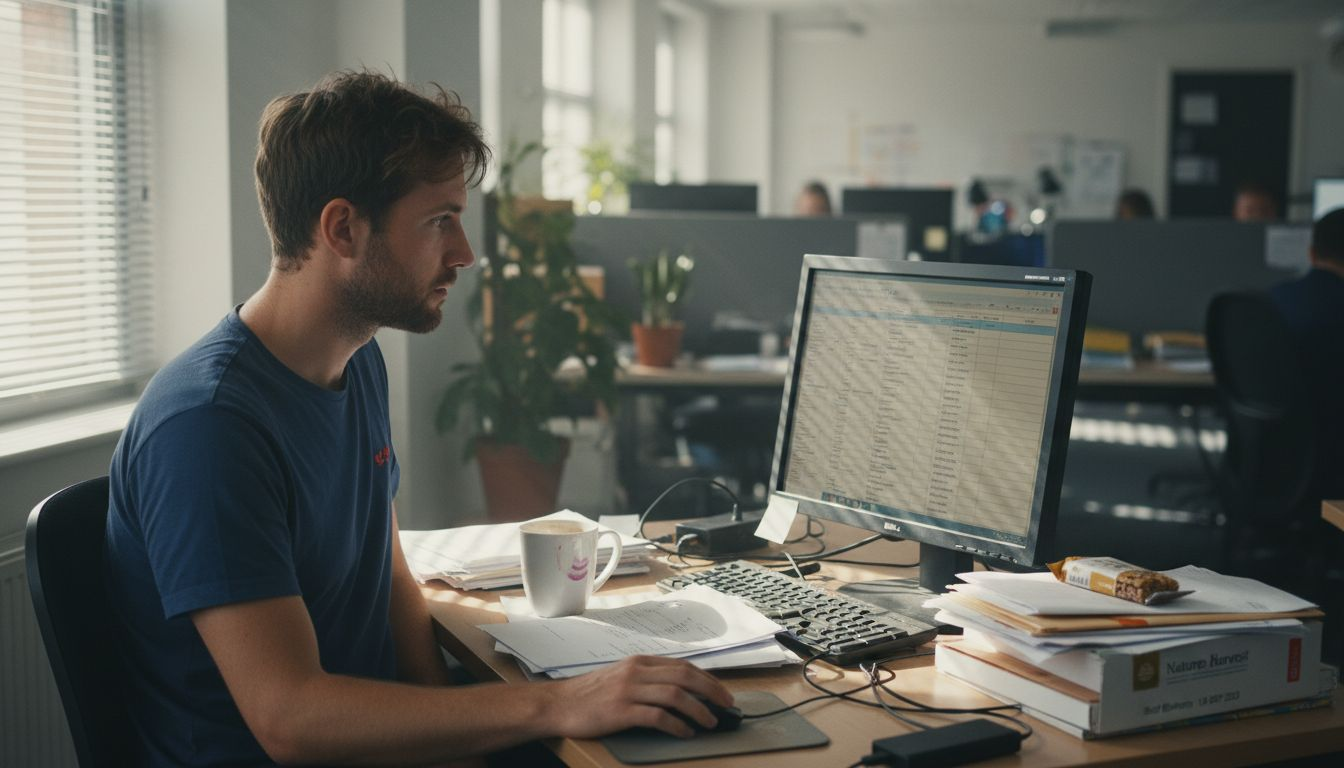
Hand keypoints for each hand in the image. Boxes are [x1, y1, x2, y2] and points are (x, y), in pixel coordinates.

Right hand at [544, 655, 733, 738]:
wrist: (558, 704)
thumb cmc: (590, 694)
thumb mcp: (621, 676)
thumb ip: (647, 678)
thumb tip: (680, 690)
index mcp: (639, 662)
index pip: (683, 665)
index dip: (707, 679)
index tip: (722, 692)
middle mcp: (637, 672)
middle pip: (685, 676)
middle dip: (711, 691)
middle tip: (727, 705)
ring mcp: (629, 690)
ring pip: (676, 695)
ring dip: (699, 710)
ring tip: (710, 722)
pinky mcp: (622, 711)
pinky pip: (658, 716)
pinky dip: (677, 725)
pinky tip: (685, 732)